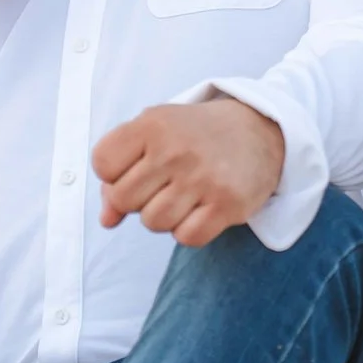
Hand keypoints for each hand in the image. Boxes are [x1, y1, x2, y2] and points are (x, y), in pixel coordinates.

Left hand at [92, 97, 286, 247]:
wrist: (260, 129)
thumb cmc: (195, 135)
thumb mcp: (154, 135)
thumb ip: (120, 173)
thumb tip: (107, 220)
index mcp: (152, 124)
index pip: (103, 164)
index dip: (113, 174)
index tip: (136, 166)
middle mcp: (175, 150)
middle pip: (124, 199)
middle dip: (137, 198)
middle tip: (162, 184)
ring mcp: (203, 178)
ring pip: (153, 222)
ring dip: (164, 216)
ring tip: (183, 196)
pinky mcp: (228, 204)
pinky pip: (185, 238)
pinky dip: (189, 230)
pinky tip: (201, 209)